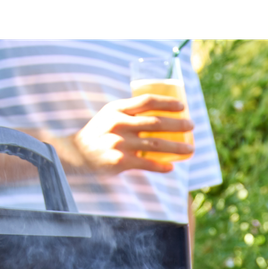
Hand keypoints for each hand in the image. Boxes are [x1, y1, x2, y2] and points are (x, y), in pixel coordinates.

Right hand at [69, 94, 194, 174]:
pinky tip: (172, 167)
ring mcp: (120, 142)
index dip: (167, 102)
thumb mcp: (109, 116)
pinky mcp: (120, 161)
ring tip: (191, 150)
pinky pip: (146, 163)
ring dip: (177, 147)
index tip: (183, 106)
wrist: (75, 153)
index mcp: (117, 109)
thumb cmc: (99, 133)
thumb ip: (129, 113)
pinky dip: (161, 166)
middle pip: (156, 122)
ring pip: (156, 143)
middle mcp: (119, 123)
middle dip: (178, 124)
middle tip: (192, 126)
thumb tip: (159, 114)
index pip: (147, 101)